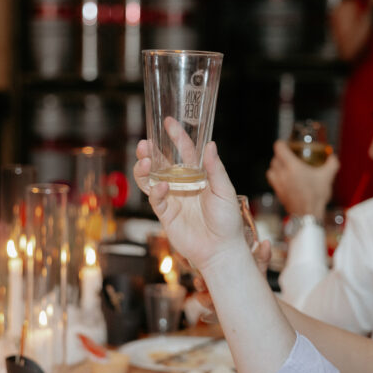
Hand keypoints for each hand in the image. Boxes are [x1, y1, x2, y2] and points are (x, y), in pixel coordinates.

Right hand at [134, 139, 246, 274]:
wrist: (222, 250)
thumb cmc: (228, 221)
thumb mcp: (225, 191)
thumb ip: (215, 169)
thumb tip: (210, 144)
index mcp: (197, 176)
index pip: (184, 152)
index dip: (176, 137)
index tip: (168, 122)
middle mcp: (182, 185)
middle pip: (161, 164)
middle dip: (150, 152)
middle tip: (145, 143)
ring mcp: (172, 199)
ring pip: (151, 180)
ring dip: (145, 169)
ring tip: (145, 161)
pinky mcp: (166, 215)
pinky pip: (155, 200)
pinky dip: (156, 191)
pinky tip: (161, 186)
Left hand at [266, 140, 339, 216]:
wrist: (308, 215)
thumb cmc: (316, 196)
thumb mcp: (327, 177)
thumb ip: (332, 164)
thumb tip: (332, 156)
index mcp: (292, 166)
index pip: (279, 148)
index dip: (282, 143)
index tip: (287, 144)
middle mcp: (282, 174)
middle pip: (275, 158)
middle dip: (281, 155)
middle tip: (290, 155)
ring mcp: (278, 184)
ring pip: (271, 169)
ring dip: (276, 166)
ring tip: (286, 167)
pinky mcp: (277, 193)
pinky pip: (272, 180)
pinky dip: (276, 177)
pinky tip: (285, 180)